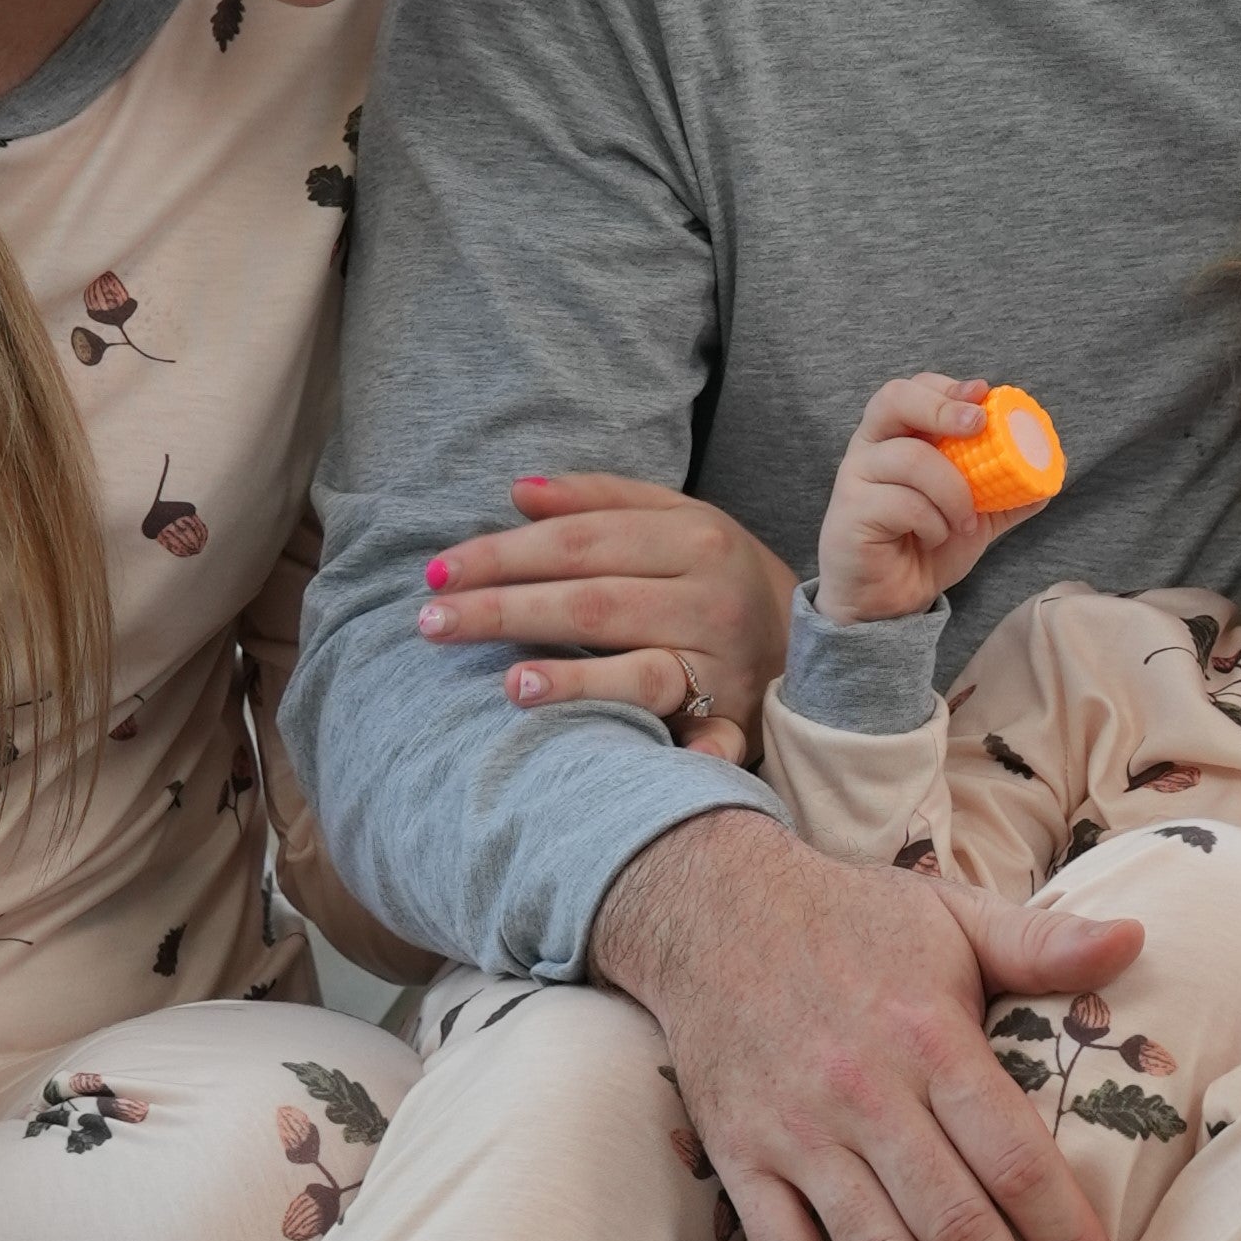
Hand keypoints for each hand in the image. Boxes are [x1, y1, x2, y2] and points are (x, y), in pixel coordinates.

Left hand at [418, 475, 795, 765]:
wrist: (812, 638)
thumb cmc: (719, 575)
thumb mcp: (677, 520)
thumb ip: (599, 499)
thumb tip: (516, 491)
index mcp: (692, 535)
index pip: (578, 541)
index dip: (503, 553)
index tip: (436, 570)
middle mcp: (709, 594)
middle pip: (592, 600)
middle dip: (504, 609)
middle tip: (428, 622)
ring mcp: (722, 659)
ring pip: (640, 667)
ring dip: (575, 680)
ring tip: (508, 682)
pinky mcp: (735, 716)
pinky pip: (700, 734)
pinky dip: (683, 750)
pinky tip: (621, 750)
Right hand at [592, 810, 1137, 1240]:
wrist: (708, 905)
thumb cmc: (852, 917)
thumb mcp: (953, 913)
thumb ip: (1044, 940)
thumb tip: (1136, 939)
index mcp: (930, 1036)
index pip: (1014, 1156)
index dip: (1065, 1231)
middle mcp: (866, 1094)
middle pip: (954, 1224)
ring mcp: (798, 1134)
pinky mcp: (741, 1159)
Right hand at [816, 376, 1022, 625]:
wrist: (892, 604)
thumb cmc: (926, 546)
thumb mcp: (977, 513)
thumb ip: (1008, 489)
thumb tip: (1056, 465)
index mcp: (897, 436)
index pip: (913, 389)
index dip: (947, 386)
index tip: (983, 392)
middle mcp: (870, 447)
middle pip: (895, 400)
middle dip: (942, 407)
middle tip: (978, 425)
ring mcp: (855, 478)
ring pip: (910, 458)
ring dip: (952, 490)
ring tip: (965, 521)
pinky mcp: (852, 512)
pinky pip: (902, 503)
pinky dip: (933, 522)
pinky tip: (935, 537)